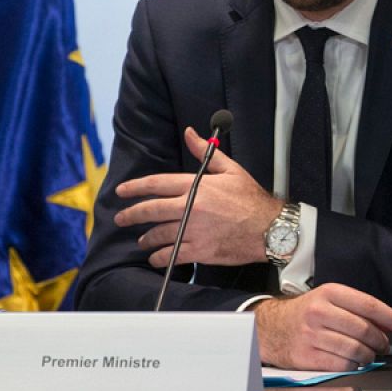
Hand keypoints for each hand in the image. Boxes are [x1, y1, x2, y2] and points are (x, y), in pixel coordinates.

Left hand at [114, 126, 282, 266]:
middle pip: (151, 210)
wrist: (271, 229)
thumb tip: (189, 133)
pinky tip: (154, 257)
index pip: (157, 184)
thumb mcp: (232, 170)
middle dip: (131, 214)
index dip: (135, 187)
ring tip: (141, 240)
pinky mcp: (199, 250)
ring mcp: (193, 230)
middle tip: (121, 218)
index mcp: (197, 186)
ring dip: (146, 238)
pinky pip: (171, 255)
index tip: (121, 191)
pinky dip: (159, 257)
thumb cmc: (252, 199)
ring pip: (158, 234)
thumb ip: (206, 152)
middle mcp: (191, 207)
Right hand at [253, 283, 391, 370]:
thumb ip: (359, 310)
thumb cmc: (306, 314)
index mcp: (330, 293)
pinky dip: (353, 366)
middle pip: (364, 330)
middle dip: (381, 341)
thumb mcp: (330, 301)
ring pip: (355, 349)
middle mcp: (319, 312)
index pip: (370, 305)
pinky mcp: (305, 355)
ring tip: (369, 355)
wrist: (269, 327)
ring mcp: (311, 334)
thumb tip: (390, 324)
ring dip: (369, 356)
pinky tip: (353, 363)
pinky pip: (341, 364)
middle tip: (384, 346)